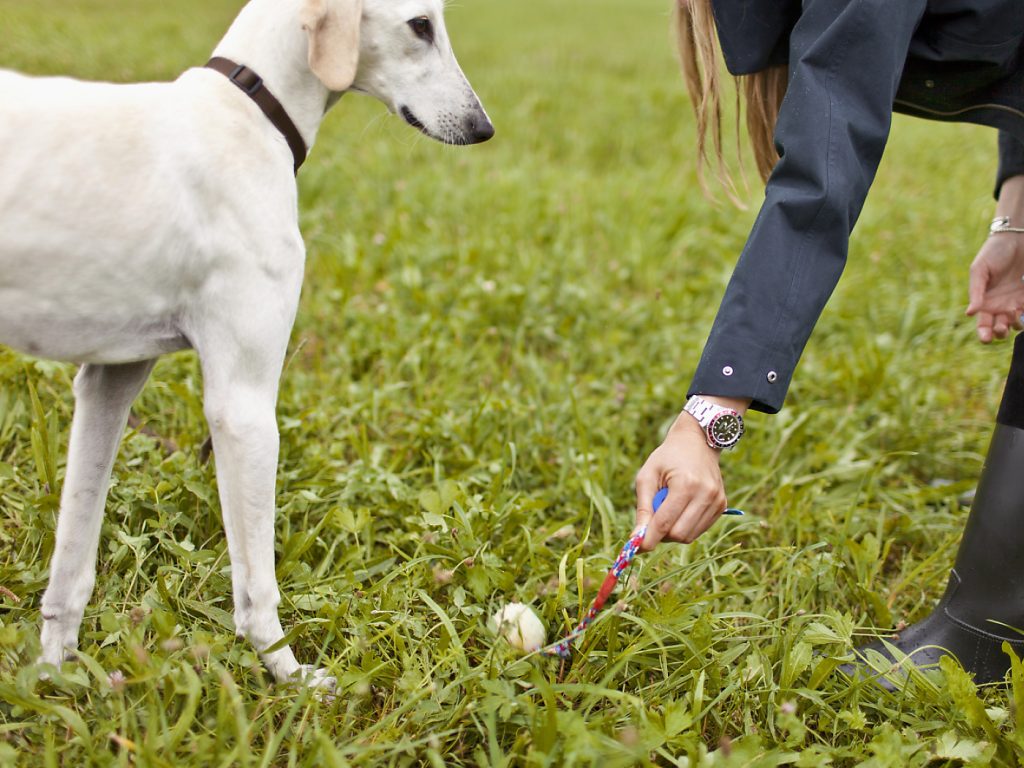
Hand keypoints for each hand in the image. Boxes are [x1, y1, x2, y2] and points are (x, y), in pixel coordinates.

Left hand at [633, 409, 727, 550]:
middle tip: (652, 521)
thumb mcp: (647, 476)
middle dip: (662, 534)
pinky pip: (699, 529)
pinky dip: (686, 526)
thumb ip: (643, 508)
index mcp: (686, 484)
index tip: (636, 548)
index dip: (649, 539)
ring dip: (674, 531)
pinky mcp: (722, 505)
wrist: (697, 441)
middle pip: (679, 534)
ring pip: (690, 536)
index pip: (665, 523)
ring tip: (668, 509)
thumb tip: (637, 538)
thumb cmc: (667, 457)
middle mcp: (706, 494)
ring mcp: (717, 501)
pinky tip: (681, 508)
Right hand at [966, 233, 1023, 342]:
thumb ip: (976, 292)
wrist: (1016, 238)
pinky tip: (1022, 311)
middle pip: (999, 329)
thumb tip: (970, 314)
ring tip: (1013, 312)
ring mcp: (1015, 302)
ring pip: (1015, 325)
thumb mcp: (979, 270)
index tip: (986, 338)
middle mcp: (999, 306)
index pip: (982, 324)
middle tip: (1002, 327)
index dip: (983, 334)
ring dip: (1015, 325)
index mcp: (983, 302)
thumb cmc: (993, 252)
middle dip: (1000, 333)